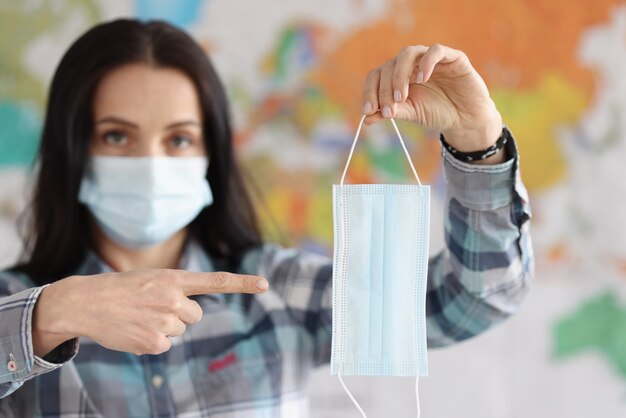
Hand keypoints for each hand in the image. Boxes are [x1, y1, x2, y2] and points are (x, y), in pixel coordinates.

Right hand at [33, 270, 268, 356]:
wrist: (87, 302)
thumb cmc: (122, 289)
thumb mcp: (152, 279)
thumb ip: (177, 290)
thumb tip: (191, 316)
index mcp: (174, 278)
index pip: (216, 281)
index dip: (242, 283)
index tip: (265, 284)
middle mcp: (173, 298)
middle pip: (195, 316)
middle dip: (179, 315)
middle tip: (153, 308)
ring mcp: (164, 321)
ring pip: (179, 331)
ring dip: (163, 327)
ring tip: (140, 317)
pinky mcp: (155, 342)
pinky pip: (166, 345)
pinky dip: (152, 341)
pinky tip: (135, 330)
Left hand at [362, 44, 503, 159]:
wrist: (466, 119)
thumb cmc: (437, 113)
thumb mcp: (411, 114)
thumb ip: (391, 112)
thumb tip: (366, 119)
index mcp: (399, 76)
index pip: (377, 76)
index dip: (370, 91)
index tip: (369, 111)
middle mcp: (412, 64)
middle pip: (389, 65)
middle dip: (385, 89)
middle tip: (389, 110)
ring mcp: (431, 58)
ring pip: (408, 53)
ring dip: (400, 75)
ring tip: (401, 97)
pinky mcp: (452, 57)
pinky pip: (436, 51)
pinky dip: (426, 63)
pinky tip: (422, 80)